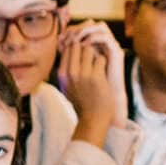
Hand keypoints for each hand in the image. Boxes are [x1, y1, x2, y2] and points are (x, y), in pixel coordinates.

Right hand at [55, 22, 118, 143]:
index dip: (76, 48)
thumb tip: (67, 50)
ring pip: (88, 50)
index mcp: (61, 75)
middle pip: (76, 47)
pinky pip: (100, 58)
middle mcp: (69, 73)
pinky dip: (103, 61)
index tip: (84, 55)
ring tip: (97, 62)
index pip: (66, 50)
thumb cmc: (82, 101)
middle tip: (92, 56)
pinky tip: (103, 69)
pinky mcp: (96, 77)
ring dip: (95, 53)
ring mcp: (82, 74)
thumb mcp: (67, 86)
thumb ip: (65, 71)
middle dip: (85, 48)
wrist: (94, 118)